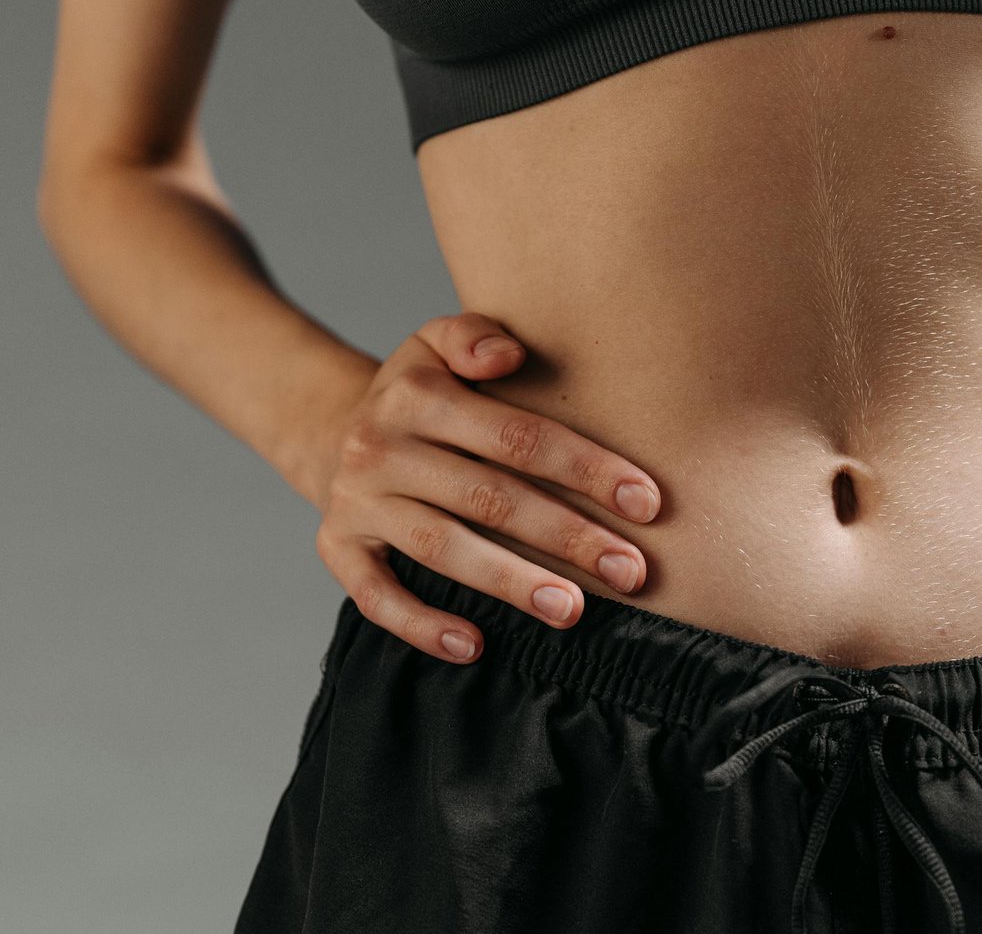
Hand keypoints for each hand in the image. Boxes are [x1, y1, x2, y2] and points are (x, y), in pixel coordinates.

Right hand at [312, 312, 661, 663]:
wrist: (334, 427)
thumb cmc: (424, 392)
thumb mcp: (438, 343)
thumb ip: (475, 335)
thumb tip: (508, 354)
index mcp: (417, 394)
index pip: (517, 436)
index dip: (586, 470)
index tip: (647, 503)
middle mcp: (380, 447)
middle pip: (489, 497)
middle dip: (567, 537)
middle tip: (631, 571)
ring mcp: (356, 502)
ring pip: (442, 548)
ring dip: (511, 582)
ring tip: (573, 609)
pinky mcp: (336, 547)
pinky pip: (375, 595)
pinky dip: (421, 624)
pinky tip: (475, 645)